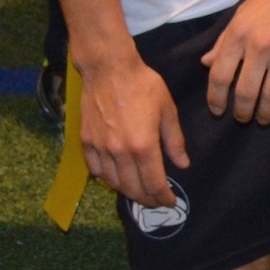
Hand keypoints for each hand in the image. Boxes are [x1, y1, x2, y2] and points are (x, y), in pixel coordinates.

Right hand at [78, 45, 188, 206]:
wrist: (108, 68)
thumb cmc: (142, 85)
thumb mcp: (167, 109)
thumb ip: (174, 140)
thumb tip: (182, 165)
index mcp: (144, 145)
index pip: (154, 184)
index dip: (164, 198)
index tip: (170, 201)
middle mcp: (120, 152)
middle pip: (134, 189)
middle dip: (148, 199)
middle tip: (156, 200)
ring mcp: (101, 148)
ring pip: (114, 184)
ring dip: (128, 192)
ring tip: (138, 190)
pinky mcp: (86, 142)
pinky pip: (96, 171)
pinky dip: (107, 180)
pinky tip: (116, 177)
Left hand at [201, 0, 269, 124]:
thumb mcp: (243, 11)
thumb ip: (224, 39)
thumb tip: (205, 62)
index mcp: (239, 33)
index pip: (219, 75)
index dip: (215, 98)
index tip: (217, 110)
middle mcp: (259, 46)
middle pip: (244, 93)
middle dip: (241, 112)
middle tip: (242, 118)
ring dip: (265, 115)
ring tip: (263, 119)